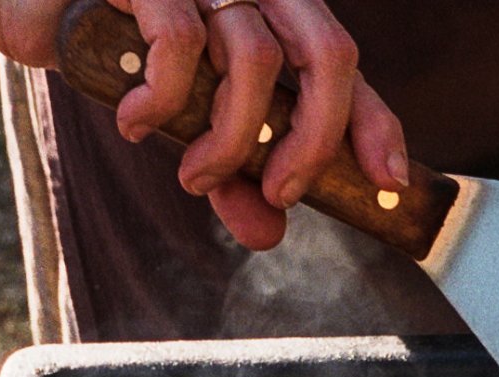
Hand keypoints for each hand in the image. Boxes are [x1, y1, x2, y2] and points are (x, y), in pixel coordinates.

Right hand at [0, 0, 408, 251]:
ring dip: (229, 139)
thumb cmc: (110, 50)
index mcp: (271, 11)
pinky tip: (137, 123)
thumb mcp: (180, 121)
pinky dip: (163, 100)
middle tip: (279, 193)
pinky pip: (178, 41)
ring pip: (256, 59)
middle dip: (314, 141)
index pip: (346, 65)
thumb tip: (267, 233)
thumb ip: (228, 171)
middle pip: (328, 54)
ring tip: (192, 175)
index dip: (376, 123)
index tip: (389, 181)